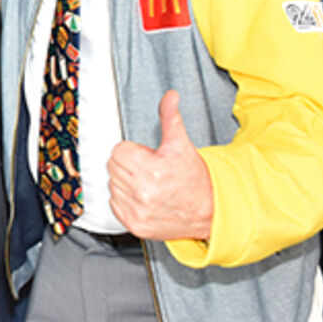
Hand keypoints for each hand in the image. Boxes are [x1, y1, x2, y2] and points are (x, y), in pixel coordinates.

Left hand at [107, 91, 213, 240]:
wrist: (210, 212)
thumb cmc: (195, 178)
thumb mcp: (182, 145)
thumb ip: (170, 118)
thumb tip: (170, 96)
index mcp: (151, 170)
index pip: (119, 151)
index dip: (133, 151)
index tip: (147, 157)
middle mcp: (142, 192)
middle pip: (113, 167)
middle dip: (129, 165)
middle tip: (149, 170)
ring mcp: (138, 211)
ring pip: (112, 185)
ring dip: (125, 182)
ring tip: (148, 184)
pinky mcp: (135, 225)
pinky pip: (114, 204)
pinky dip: (125, 200)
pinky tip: (143, 198)